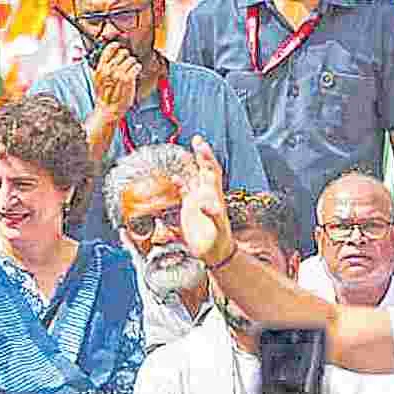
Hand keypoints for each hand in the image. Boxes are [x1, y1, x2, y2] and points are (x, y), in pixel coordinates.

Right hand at [91, 42, 140, 119]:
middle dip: (126, 57)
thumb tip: (106, 58)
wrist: (108, 110)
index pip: (109, 49)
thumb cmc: (104, 97)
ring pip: (131, 59)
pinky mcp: (129, 79)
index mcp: (101, 68)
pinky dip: (137, 68)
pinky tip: (135, 72)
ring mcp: (119, 74)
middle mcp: (110, 69)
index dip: (116, 46)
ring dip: (133, 63)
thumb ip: (101, 68)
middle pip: (122, 52)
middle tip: (126, 63)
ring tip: (131, 69)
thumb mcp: (97, 80)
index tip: (119, 47)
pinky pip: (136, 66)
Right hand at [178, 136, 231, 263]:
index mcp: (214, 196)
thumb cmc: (219, 241)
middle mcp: (207, 195)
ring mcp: (198, 201)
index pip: (211, 170)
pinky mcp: (190, 209)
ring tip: (182, 154)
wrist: (215, 253)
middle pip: (204, 169)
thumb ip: (213, 216)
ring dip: (189, 166)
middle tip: (196, 140)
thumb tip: (205, 205)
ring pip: (194, 178)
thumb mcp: (218, 229)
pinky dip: (180, 183)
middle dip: (200, 154)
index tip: (200, 145)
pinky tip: (174, 178)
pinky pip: (185, 192)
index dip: (207, 157)